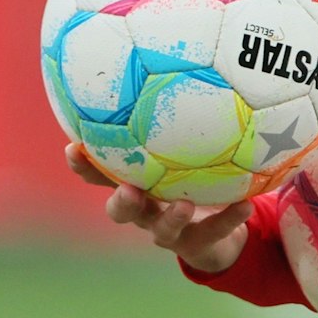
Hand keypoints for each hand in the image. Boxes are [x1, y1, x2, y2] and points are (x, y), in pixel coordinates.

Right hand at [63, 142, 253, 273]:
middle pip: (122, 211)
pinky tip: (244, 204)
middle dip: (121, 202)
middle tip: (127, 189)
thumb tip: (173, 72)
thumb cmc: (193, 183)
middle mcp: (147, 211)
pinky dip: (229, 218)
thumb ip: (172, 127)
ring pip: (163, 229)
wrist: (219, 236)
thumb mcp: (181, 156)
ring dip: (172, 217)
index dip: (84, 167)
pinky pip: (214, 231)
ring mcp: (171, 232)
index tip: (73, 149)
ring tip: (185, 204)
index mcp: (137, 187)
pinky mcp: (199, 244)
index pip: (102, 177)